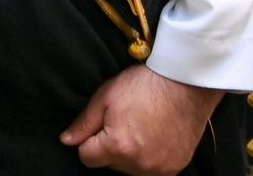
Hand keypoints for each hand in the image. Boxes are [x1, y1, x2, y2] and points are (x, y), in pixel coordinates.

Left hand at [60, 64, 221, 175]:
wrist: (185, 85)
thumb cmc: (144, 86)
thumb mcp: (105, 97)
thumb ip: (84, 123)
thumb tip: (67, 140)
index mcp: (117, 147)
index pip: (87, 157)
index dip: (88, 140)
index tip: (99, 126)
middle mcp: (138, 164)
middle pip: (109, 164)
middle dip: (109, 146)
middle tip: (122, 121)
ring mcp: (159, 169)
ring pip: (130, 169)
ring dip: (129, 154)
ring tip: (139, 127)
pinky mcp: (175, 168)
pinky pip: (151, 170)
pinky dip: (148, 158)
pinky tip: (153, 136)